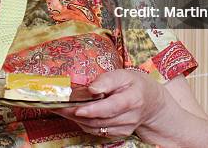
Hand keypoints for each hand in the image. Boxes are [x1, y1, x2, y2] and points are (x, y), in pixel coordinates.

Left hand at [51, 69, 165, 138]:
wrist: (151, 102)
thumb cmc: (134, 84)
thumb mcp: (123, 74)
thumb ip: (107, 80)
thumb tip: (92, 89)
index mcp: (132, 99)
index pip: (111, 107)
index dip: (93, 110)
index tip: (77, 108)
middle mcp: (130, 117)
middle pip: (99, 119)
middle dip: (75, 114)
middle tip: (57, 106)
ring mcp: (125, 128)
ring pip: (95, 127)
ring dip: (76, 119)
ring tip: (60, 109)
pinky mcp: (119, 134)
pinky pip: (97, 131)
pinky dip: (83, 123)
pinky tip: (74, 114)